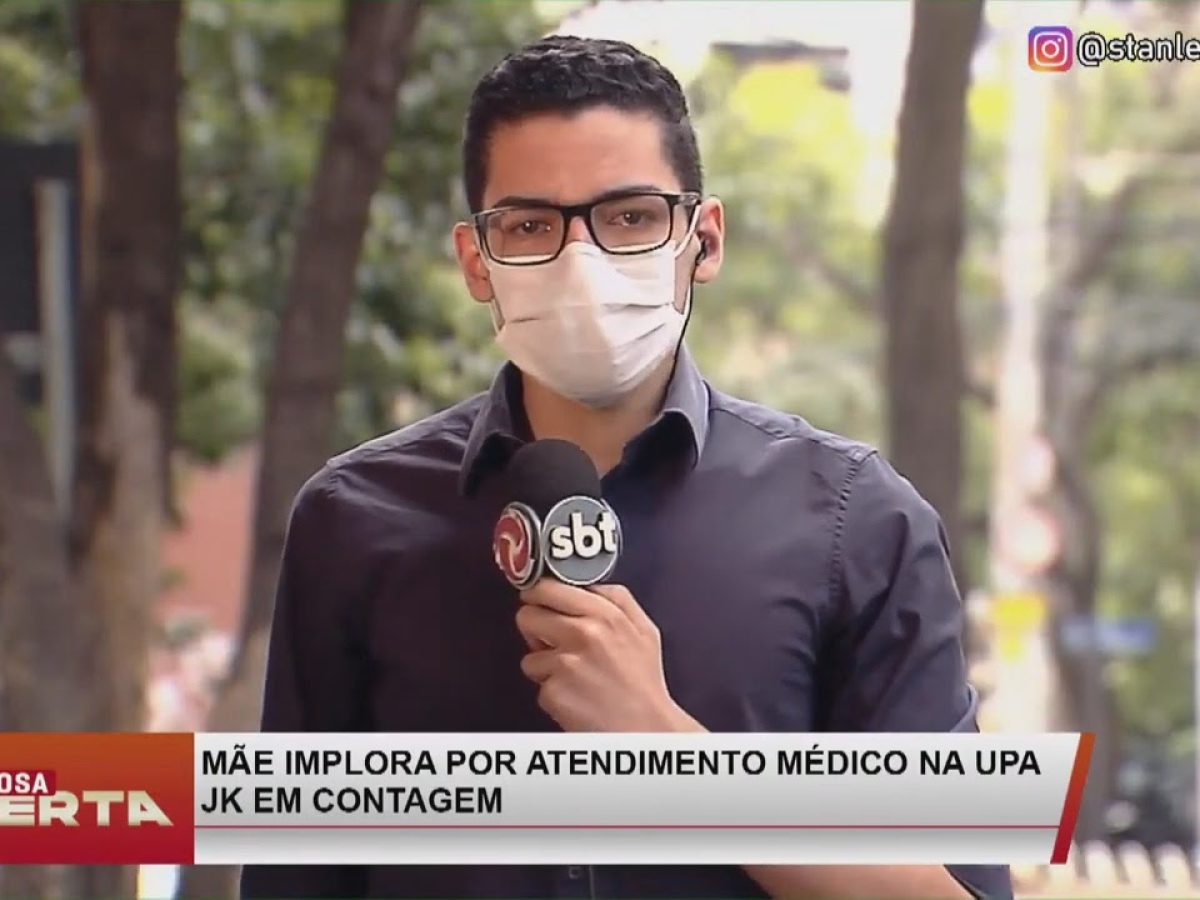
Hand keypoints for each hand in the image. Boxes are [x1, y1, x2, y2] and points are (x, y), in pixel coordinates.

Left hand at [515, 581, 695, 732]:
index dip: (538, 594)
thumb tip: (589, 585)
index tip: (537, 600)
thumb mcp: (644, 629)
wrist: (645, 727)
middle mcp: (583, 633)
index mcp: (604, 614)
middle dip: (534, 628)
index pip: (549, 587)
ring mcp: (565, 664)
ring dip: (544, 666)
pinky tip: (575, 695)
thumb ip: (617, 599)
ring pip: (529, 655)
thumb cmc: (643, 683)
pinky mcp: (553, 692)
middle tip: (550, 640)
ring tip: (573, 676)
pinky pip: (538, 685)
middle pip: (527, 615)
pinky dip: (552, 692)